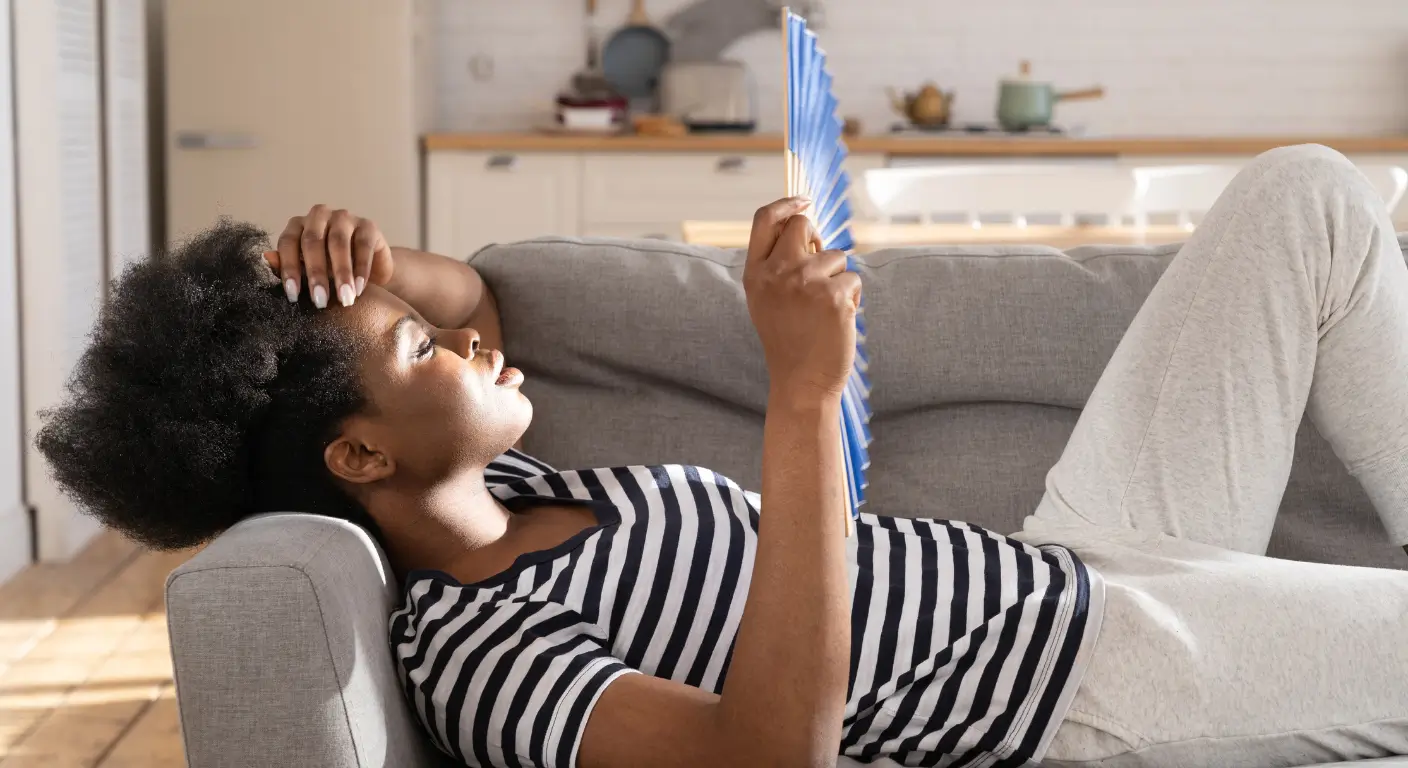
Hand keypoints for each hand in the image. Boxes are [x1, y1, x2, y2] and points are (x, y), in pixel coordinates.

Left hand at [262, 205, 393, 307]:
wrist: (371, 271)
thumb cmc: (333, 271)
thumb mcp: (309, 271)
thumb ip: (289, 266)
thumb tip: (267, 258)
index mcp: (298, 225)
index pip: (288, 242)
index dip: (289, 268)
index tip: (293, 296)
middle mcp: (319, 216)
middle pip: (313, 241)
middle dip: (316, 273)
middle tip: (320, 301)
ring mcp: (345, 217)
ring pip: (338, 242)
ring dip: (341, 273)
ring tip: (344, 298)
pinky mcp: (368, 226)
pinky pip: (363, 246)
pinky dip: (361, 269)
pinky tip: (359, 289)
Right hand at [743, 197, 860, 399]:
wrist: (801, 382)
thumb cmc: (788, 341)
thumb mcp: (766, 300)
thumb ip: (776, 265)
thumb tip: (805, 225)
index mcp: (755, 274)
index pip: (765, 219)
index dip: (787, 203)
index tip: (804, 200)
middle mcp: (777, 272)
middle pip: (803, 224)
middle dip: (818, 239)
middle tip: (822, 265)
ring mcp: (805, 282)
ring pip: (836, 256)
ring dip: (838, 278)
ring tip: (825, 310)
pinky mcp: (833, 296)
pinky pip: (853, 280)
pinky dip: (852, 299)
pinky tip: (838, 321)